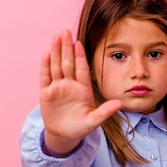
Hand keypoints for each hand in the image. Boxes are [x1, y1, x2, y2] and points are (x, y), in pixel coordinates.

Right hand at [40, 29, 121, 155]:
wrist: (64, 135)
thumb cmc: (81, 127)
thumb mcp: (94, 121)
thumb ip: (105, 112)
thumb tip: (121, 103)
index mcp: (83, 89)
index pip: (81, 69)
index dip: (80, 56)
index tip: (79, 43)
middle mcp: (70, 85)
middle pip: (68, 63)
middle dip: (67, 47)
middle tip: (66, 31)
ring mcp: (58, 87)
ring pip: (56, 66)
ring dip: (56, 52)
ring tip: (56, 37)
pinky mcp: (46, 93)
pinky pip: (45, 77)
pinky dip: (45, 66)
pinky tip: (46, 54)